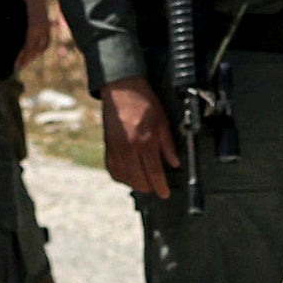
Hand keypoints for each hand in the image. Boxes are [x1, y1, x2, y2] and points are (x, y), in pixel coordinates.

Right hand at [95, 80, 176, 197]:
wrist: (122, 89)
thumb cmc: (144, 102)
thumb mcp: (163, 121)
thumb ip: (168, 144)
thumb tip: (174, 163)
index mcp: (145, 141)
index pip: (154, 172)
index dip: (160, 186)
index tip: (164, 193)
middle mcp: (129, 148)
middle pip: (138, 179)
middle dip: (149, 187)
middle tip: (156, 187)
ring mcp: (116, 149)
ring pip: (124, 178)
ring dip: (134, 183)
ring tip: (144, 182)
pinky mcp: (107, 147)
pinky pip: (112, 170)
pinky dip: (121, 176)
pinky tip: (128, 175)